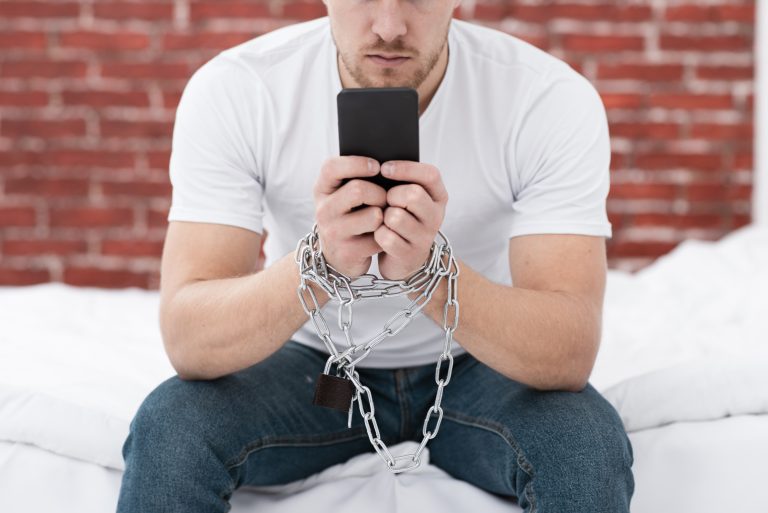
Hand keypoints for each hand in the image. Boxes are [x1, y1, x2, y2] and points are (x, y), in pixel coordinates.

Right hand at [313, 156, 386, 277]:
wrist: (337, 257)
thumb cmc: (348, 217)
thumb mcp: (342, 196)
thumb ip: (356, 179)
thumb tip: (387, 167)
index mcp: (321, 190)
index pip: (332, 167)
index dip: (357, 163)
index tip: (376, 167)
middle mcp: (323, 210)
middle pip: (359, 189)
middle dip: (380, 193)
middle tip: (384, 200)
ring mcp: (333, 233)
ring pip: (373, 215)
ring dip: (385, 216)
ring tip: (382, 219)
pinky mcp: (347, 252)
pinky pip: (379, 238)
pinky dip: (386, 235)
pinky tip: (380, 237)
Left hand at [375, 161, 448, 280]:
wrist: (404, 258)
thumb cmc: (402, 219)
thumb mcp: (408, 198)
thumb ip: (401, 182)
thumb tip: (379, 166)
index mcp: (438, 197)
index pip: (430, 175)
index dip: (406, 168)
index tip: (384, 168)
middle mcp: (436, 216)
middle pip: (412, 194)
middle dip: (392, 195)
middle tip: (386, 201)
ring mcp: (425, 237)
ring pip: (396, 217)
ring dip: (382, 217)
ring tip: (383, 220)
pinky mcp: (410, 255)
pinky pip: (386, 237)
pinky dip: (378, 235)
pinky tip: (380, 235)